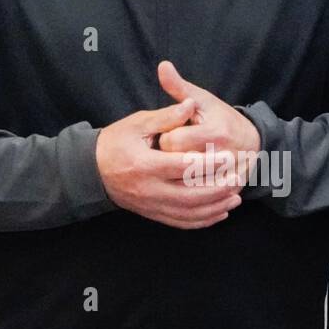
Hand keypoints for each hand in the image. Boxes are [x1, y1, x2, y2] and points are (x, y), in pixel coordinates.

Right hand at [95, 72, 242, 228]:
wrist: (90, 170)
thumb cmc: (114, 142)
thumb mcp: (136, 124)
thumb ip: (165, 117)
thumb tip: (190, 106)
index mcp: (144, 164)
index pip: (182, 166)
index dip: (208, 163)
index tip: (229, 156)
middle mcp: (148, 189)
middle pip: (190, 195)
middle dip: (218, 188)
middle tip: (238, 178)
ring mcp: (150, 205)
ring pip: (189, 212)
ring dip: (214, 207)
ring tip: (234, 197)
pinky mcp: (152, 214)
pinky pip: (181, 222)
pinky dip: (203, 221)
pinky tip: (218, 213)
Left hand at [154, 60, 261, 185]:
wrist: (254, 144)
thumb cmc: (221, 118)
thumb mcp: (202, 100)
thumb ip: (179, 87)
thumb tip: (162, 66)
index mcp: (215, 132)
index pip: (174, 142)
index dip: (165, 139)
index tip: (167, 136)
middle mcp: (225, 156)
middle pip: (179, 165)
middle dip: (170, 159)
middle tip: (171, 152)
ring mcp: (230, 176)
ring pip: (189, 184)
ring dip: (178, 177)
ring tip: (177, 165)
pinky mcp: (231, 191)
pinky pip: (202, 197)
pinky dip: (190, 191)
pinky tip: (186, 180)